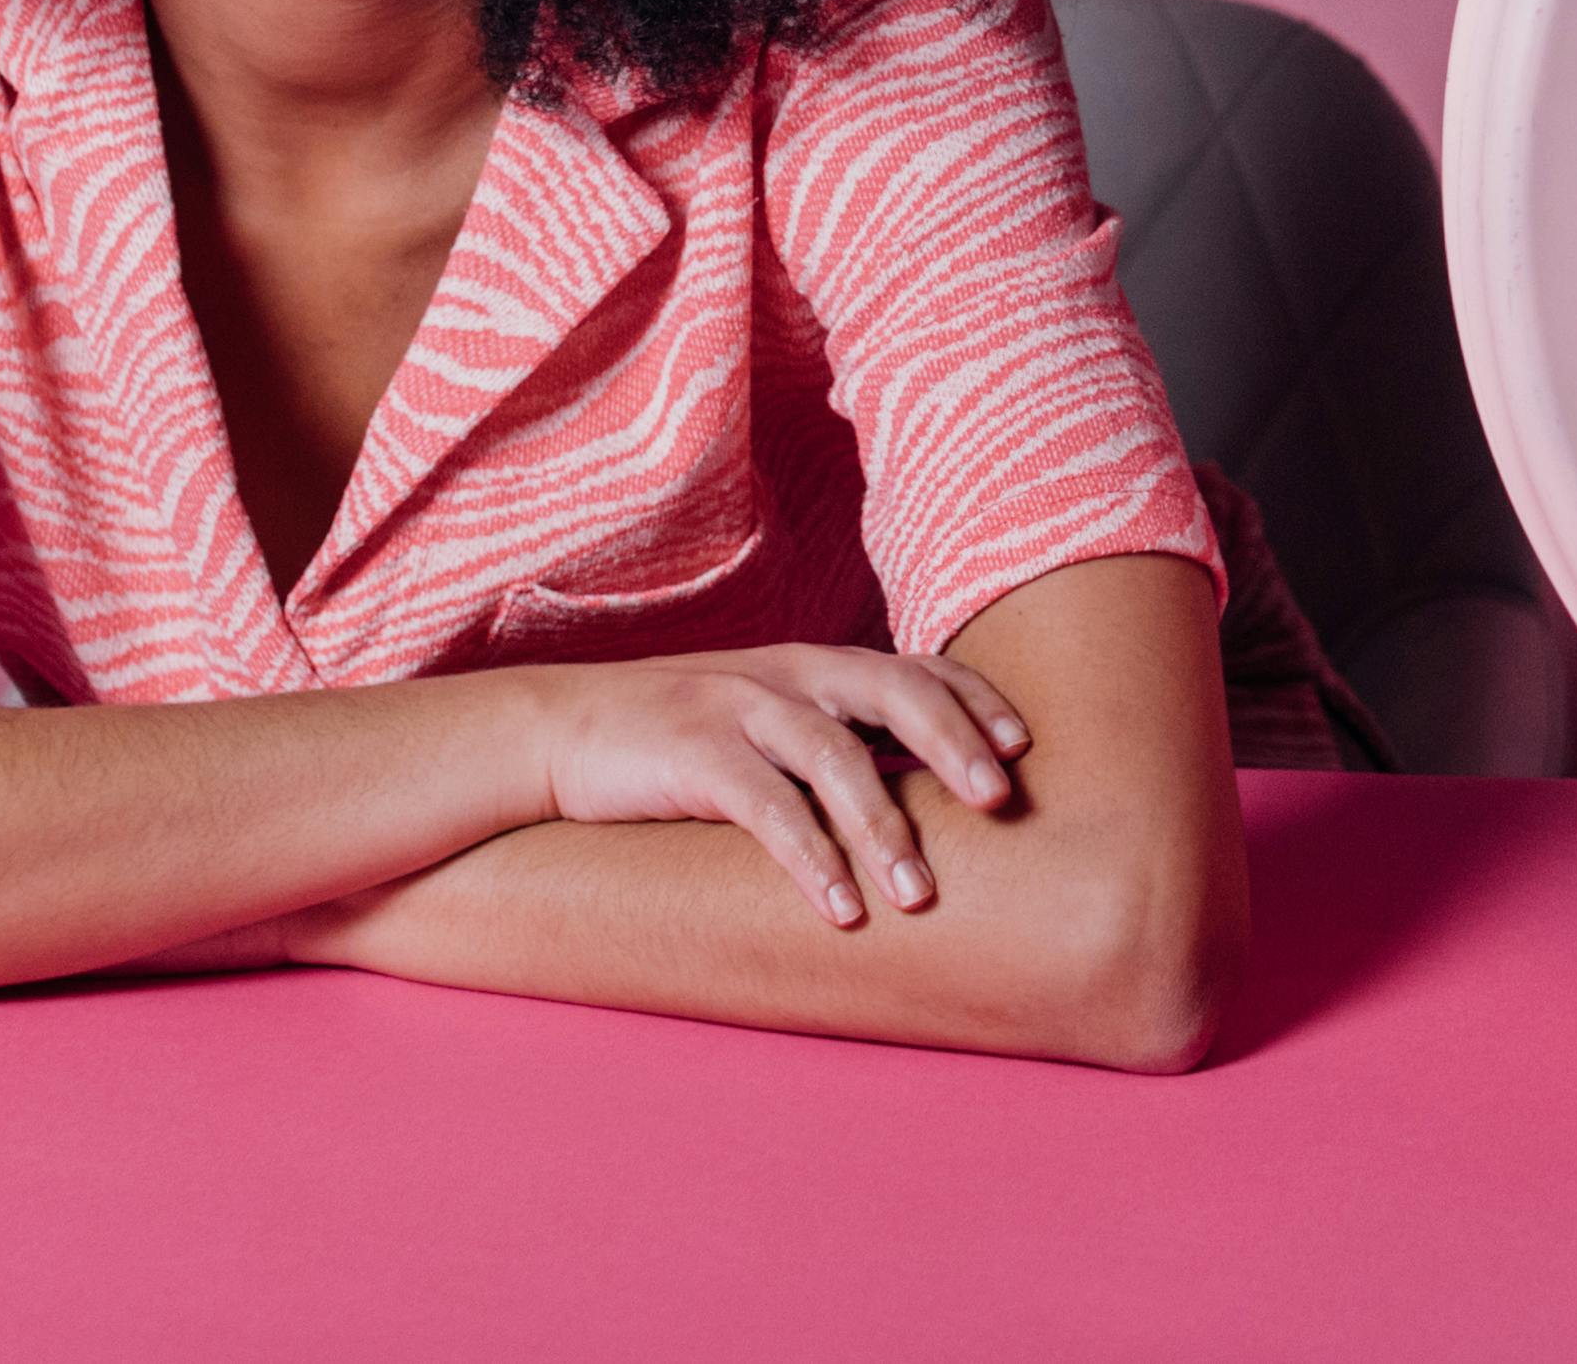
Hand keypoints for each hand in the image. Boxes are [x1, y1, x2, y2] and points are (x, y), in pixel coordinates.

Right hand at [514, 643, 1035, 928]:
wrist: (554, 731)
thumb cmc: (674, 739)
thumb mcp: (760, 720)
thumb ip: (828, 738)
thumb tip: (916, 797)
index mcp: (811, 665)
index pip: (913, 666)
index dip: (973, 699)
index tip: (1022, 744)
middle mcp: (786, 674)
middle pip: (893, 692)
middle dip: (954, 744)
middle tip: (1002, 802)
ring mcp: (737, 707)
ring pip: (835, 755)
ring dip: (884, 827)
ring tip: (919, 896)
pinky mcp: (690, 752)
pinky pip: (765, 807)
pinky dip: (809, 859)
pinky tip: (839, 910)